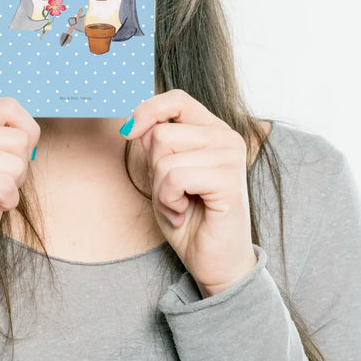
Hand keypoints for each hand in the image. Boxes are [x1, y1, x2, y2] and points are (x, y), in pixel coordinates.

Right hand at [0, 97, 38, 346]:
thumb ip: (6, 142)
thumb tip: (33, 133)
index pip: (10, 107)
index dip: (26, 135)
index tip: (9, 162)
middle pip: (19, 139)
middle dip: (17, 171)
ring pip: (16, 163)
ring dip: (10, 190)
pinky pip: (5, 185)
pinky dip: (4, 203)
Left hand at [124, 90, 256, 296]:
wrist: (212, 261)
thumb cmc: (188, 216)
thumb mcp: (162, 173)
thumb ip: (155, 144)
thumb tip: (137, 124)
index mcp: (212, 130)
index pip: (177, 99)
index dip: (148, 111)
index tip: (129, 132)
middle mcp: (226, 138)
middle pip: (161, 133)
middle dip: (154, 169)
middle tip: (171, 194)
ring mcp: (231, 158)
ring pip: (165, 157)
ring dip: (160, 189)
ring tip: (179, 205)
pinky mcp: (230, 181)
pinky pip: (175, 177)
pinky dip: (169, 200)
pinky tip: (184, 213)